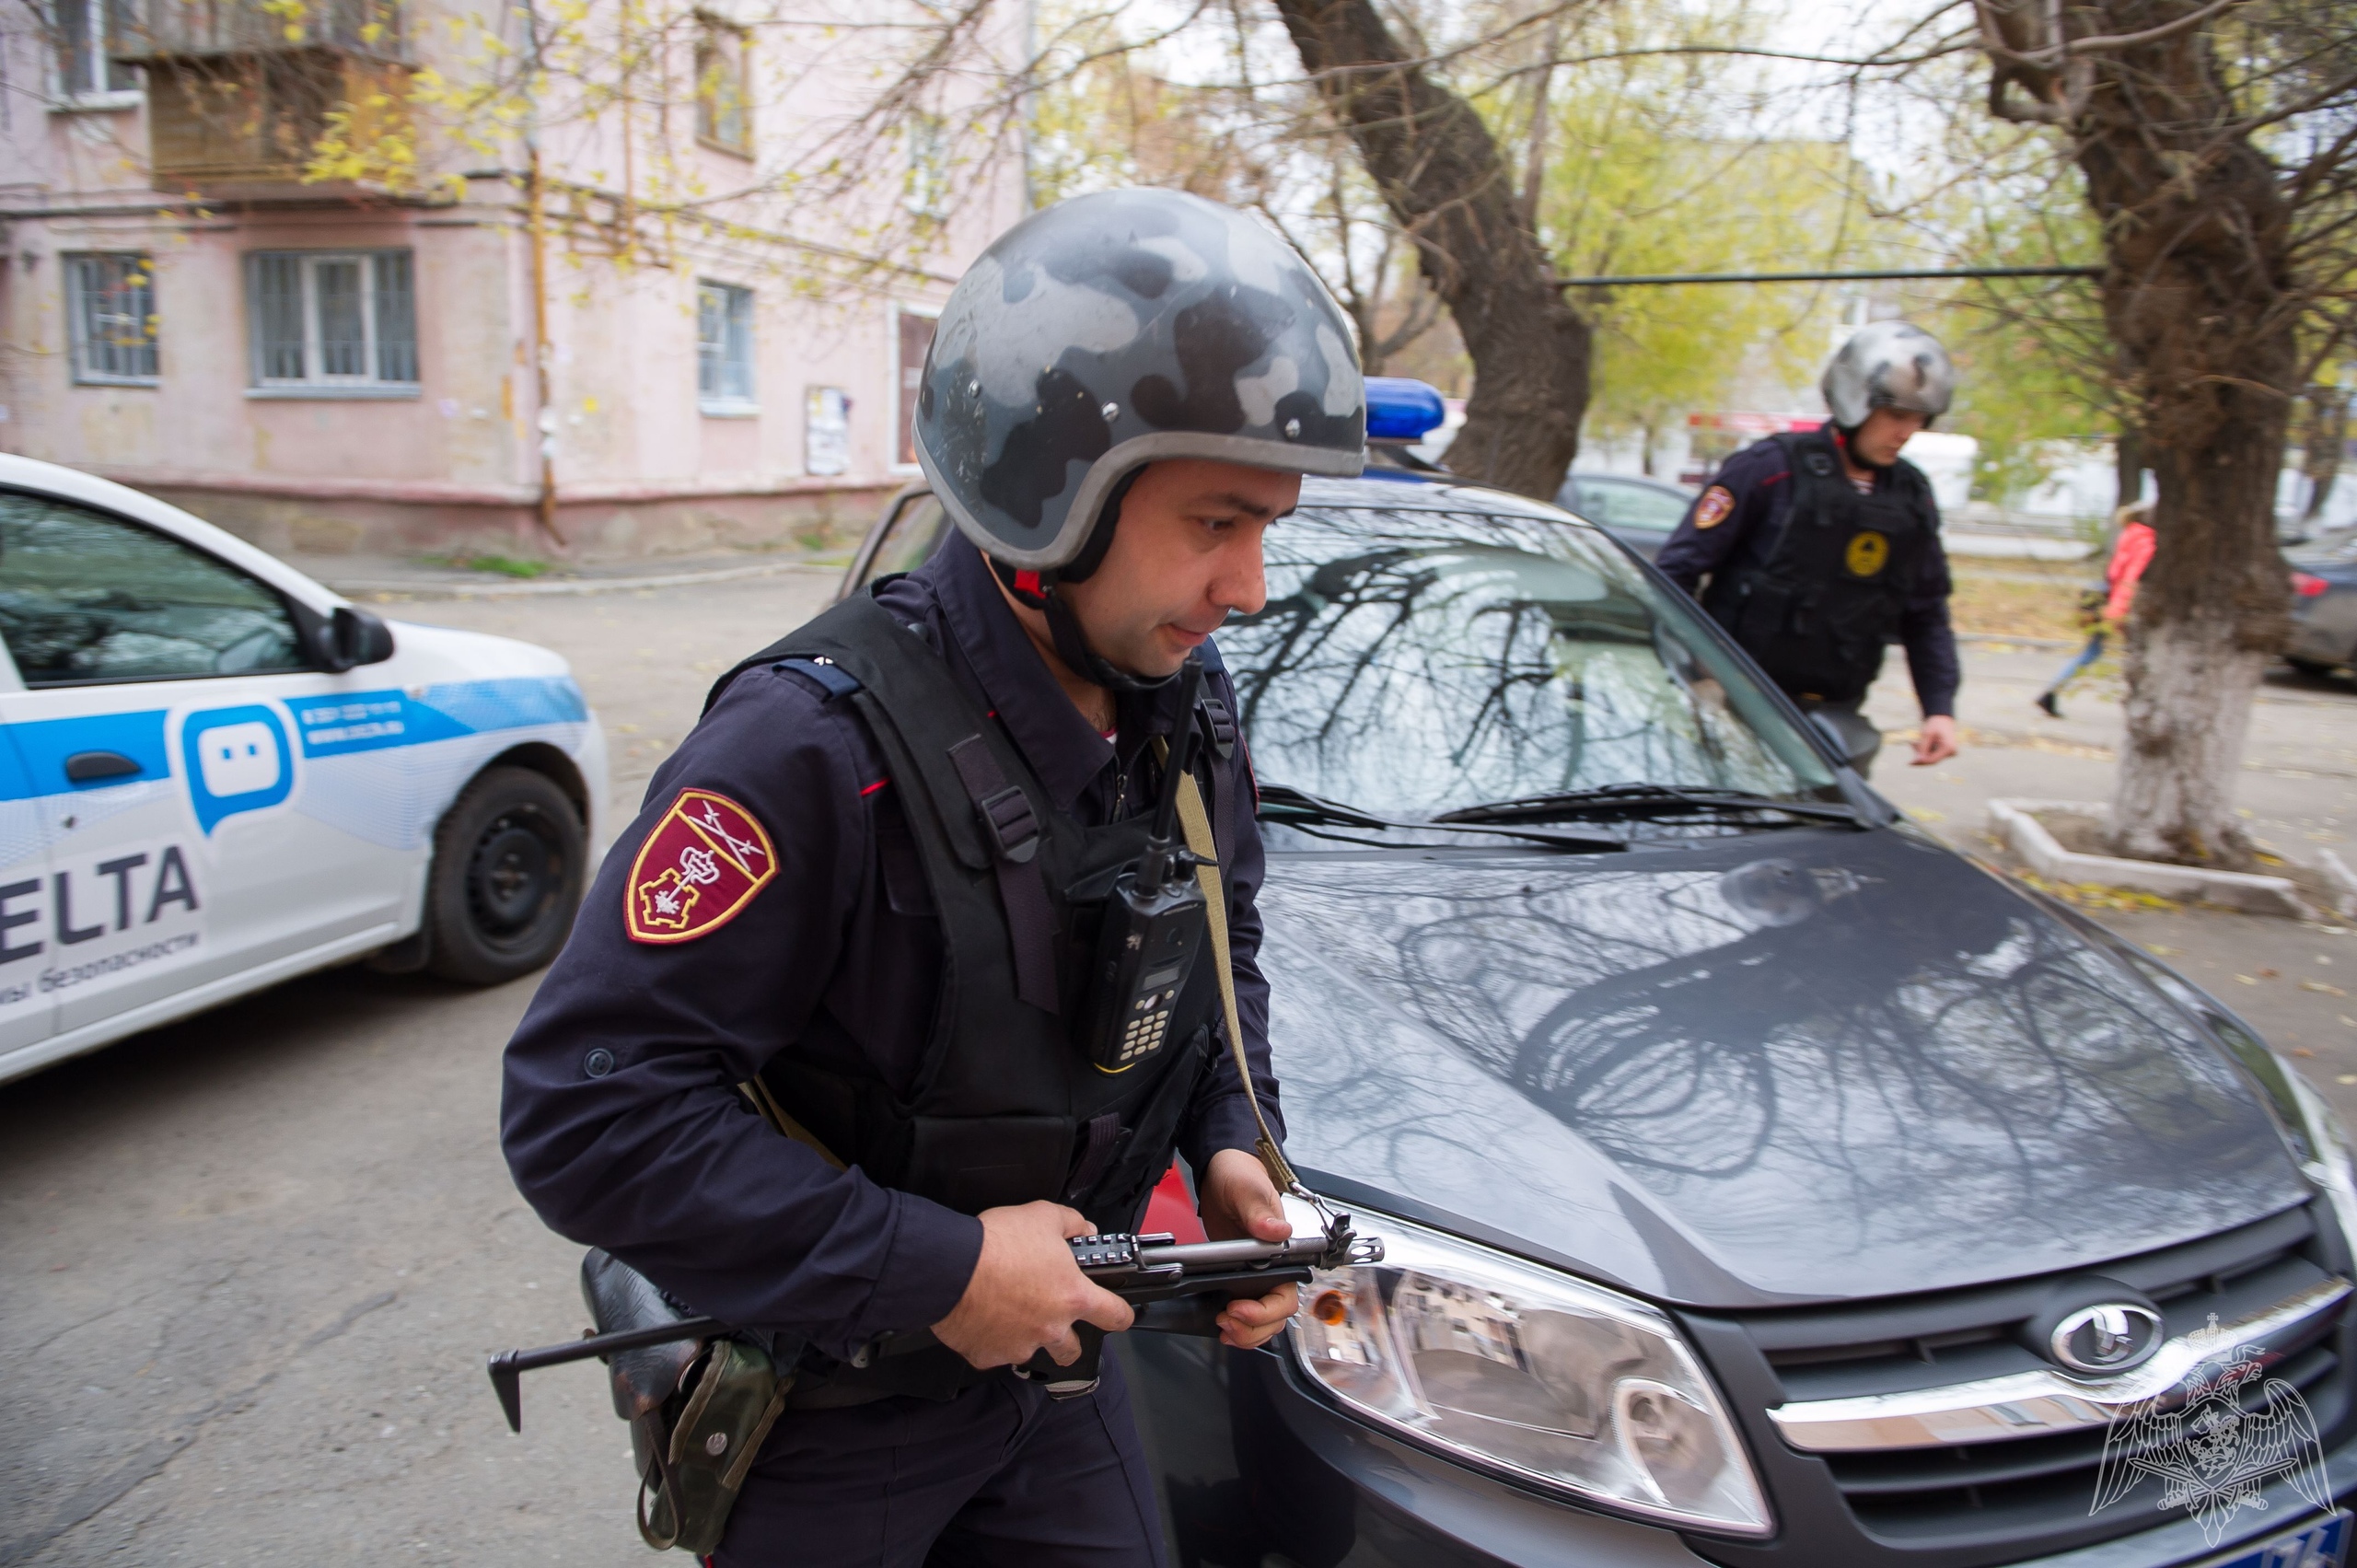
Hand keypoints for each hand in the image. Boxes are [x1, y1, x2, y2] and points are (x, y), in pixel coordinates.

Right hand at [930, 1201, 1132, 1368]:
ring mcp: (1020, 1346)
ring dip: (1027, 1337)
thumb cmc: (995, 1245)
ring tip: (1009, 1312)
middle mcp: (1051, 1328)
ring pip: (1032, 1351)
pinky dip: (992, 1340)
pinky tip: (983, 1318)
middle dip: (1068, 1337)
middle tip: (1053, 1317)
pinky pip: (995, 1353)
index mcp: (1072, 1296)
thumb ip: (1071, 1224)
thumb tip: (1084, 1230)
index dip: (1121, 1315)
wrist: (950, 1268)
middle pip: (1073, 1349)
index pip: (1115, 1315)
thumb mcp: (1043, 1216)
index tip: (1118, 1314)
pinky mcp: (988, 1355)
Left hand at [1197, 1148, 1299, 1349]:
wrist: (1221, 1174)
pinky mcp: (1240, 1279)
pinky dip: (1238, 1326)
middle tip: (1227, 1320)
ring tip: (1224, 1327)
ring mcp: (1257, 1276)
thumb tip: (1277, 1230)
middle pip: (1277, 1315)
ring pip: (1264, 1321)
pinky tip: (1223, 1326)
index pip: (1287, 1294)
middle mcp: (1274, 1267)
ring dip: (1246, 1332)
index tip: (1239, 1307)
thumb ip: (1259, 1212)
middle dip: (1253, 1327)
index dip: (1265, 1309)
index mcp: (1283, 1249)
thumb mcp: (1247, 1190)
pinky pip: (1247, 1313)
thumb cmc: (1240, 1176)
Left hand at [1911, 714, 1958, 766]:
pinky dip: (1924, 751)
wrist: (1942, 720)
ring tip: (1913, 743)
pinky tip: (1917, 744)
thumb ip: (1922, 747)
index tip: (1910, 762)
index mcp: (1949, 747)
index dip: (1921, 761)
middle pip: (1932, 760)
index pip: (1933, 759)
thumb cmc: (1935, 724)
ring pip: (1931, 758)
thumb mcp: (1927, 734)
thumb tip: (1918, 760)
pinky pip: (1932, 755)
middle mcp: (1951, 752)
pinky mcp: (1946, 753)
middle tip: (1910, 748)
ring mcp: (1949, 754)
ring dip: (1920, 753)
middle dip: (1919, 756)